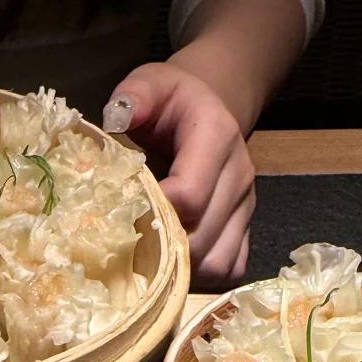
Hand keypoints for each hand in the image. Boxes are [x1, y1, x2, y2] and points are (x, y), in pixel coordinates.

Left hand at [105, 62, 255, 288]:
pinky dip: (202, 277)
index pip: (191, 195)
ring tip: (152, 259)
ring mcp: (244, 207)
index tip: (125, 215)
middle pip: (202, 237)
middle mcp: (238, 175)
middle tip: (130, 245)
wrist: (209, 107)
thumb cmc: (172, 102)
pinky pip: (230, 270)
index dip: (156, 213)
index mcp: (217, 137)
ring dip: (182, 270)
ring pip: (217, 262)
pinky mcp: (244, 229)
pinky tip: (176, 265)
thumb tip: (116, 117)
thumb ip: (135, 95)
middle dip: (163, 249)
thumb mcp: (151, 83)